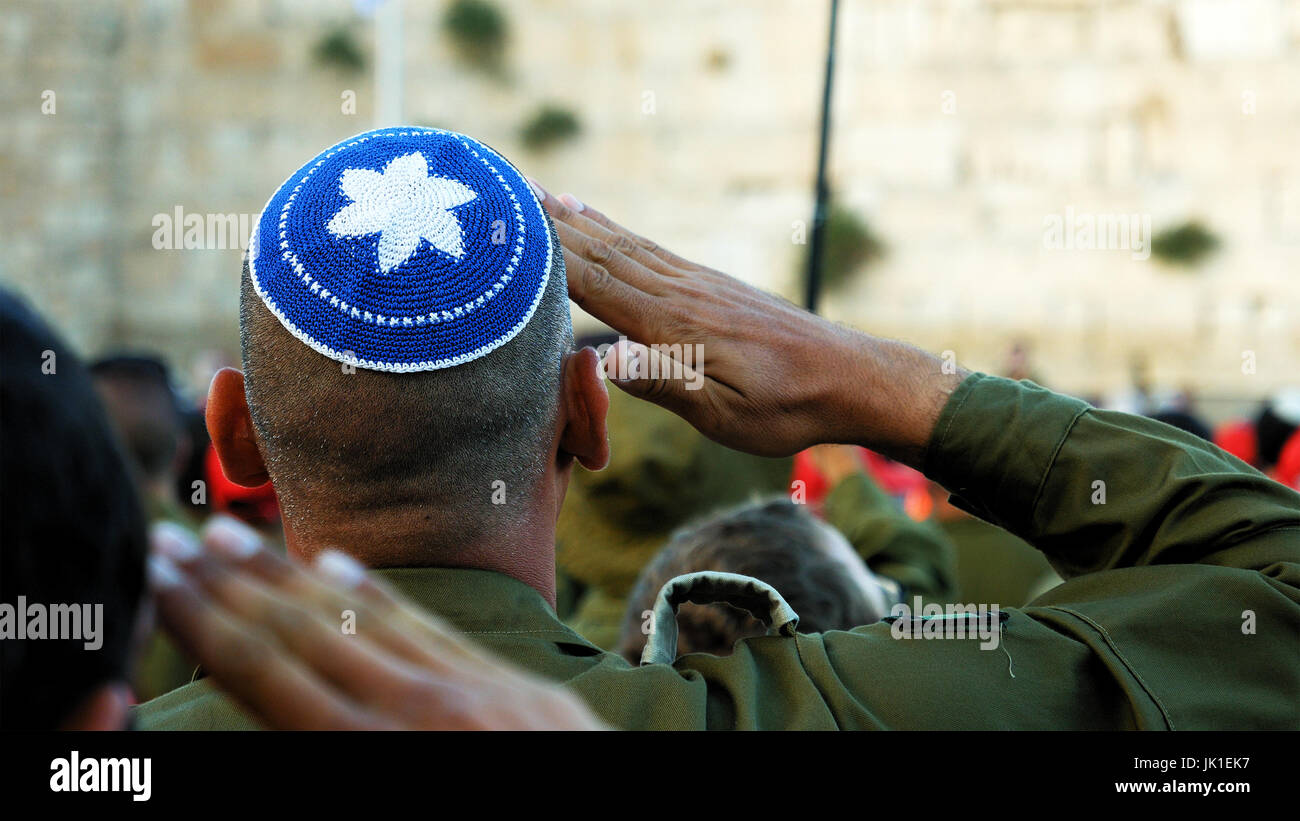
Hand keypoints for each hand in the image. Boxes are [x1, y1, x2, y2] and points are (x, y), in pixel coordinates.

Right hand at [148, 518, 606, 729]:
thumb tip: (272, 708)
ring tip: (228, 533)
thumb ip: (329, 751)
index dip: (203, 619)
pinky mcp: (507, 682)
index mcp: (369, 755)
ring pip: (357, 619)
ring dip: (283, 573)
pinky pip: (428, 627)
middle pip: (299, 634)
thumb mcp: (385, 803)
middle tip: (169, 537)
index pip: (264, 671)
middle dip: (227, 585)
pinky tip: (333, 562)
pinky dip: (374, 593)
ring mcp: (465, 690)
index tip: (158, 576)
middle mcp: (412, 711)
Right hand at [536, 187, 965, 465]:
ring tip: (542, 197)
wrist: (851, 377)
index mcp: (674, 325)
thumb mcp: (725, 413)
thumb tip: (601, 360)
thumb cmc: (787, 407)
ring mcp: (698, 285)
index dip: (546, 257)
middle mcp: (681, 293)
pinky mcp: (713, 287)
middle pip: (604, 253)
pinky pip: (653, 253)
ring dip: (581, 222)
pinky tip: (606, 226)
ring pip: (627, 246)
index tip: (505, 229)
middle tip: (505, 193)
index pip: (596, 283)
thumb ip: (664, 381)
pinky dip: (619, 234)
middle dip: (552, 226)